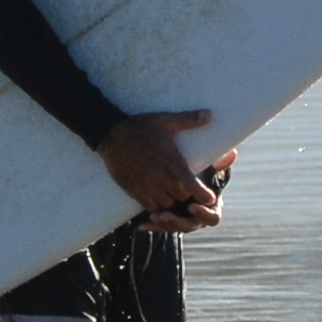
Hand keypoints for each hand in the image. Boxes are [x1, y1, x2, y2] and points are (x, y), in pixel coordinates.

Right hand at [100, 112, 220, 229]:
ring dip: (170, 199)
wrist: (112, 135)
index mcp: (174, 164)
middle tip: (184, 187)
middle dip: (185, 194)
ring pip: (167, 204)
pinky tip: (154, 195)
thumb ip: (189, 120)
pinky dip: (154, 204)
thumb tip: (209, 115)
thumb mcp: (166, 121)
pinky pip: (150, 206)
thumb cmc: (141, 127)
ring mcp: (148, 187)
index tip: (209, 198)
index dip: (204, 195)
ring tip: (169, 191)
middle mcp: (163, 179)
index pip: (194, 188)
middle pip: (182, 198)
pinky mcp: (134, 191)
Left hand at [145, 151, 235, 233]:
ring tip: (153, 216)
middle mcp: (199, 219)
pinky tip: (143, 224)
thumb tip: (232, 154)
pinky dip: (154, 226)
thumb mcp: (208, 167)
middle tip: (165, 214)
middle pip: (191, 225)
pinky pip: (163, 228)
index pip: (213, 217)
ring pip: (176, 228)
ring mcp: (184, 222)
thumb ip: (219, 164)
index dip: (203, 214)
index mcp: (213, 208)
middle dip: (178, 221)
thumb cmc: (201, 171)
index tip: (192, 206)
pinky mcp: (171, 222)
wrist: (179, 176)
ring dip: (165, 224)